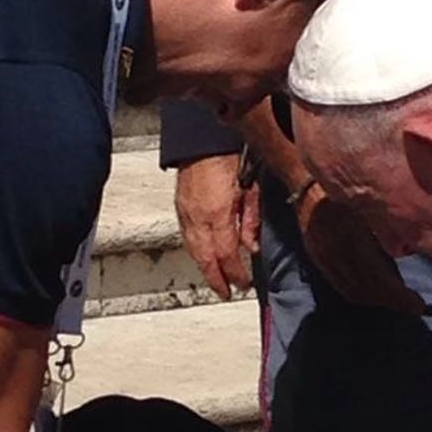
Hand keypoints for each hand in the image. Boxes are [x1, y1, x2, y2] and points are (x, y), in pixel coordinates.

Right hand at [175, 155, 257, 299]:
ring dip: (206, 269)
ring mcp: (186, 214)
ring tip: (216, 281)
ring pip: (194, 251)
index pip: (227, 255)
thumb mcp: (251, 190)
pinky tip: (204, 259)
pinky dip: (197, 253)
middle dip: (217, 279)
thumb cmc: (230, 159)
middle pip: (206, 260)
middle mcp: (198, 218)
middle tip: (227, 293)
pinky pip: (188, 239)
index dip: (235, 274)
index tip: (244, 284)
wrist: (203, 139)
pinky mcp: (180, 209)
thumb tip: (252, 248)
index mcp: (218, 214)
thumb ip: (251, 221)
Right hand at [294, 187, 423, 314]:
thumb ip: (389, 226)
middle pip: (364, 290)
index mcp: (350, 239)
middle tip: (414, 306)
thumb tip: (411, 250)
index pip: (376, 280)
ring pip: (351, 291)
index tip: (419, 305)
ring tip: (398, 300)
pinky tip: (375, 291)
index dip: (399, 297)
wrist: (304, 177)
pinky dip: (360, 293)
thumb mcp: (370, 201)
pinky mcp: (316, 256)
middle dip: (391, 302)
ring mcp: (321, 257)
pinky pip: (339, 284)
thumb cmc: (345, 183)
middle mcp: (333, 253)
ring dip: (376, 300)